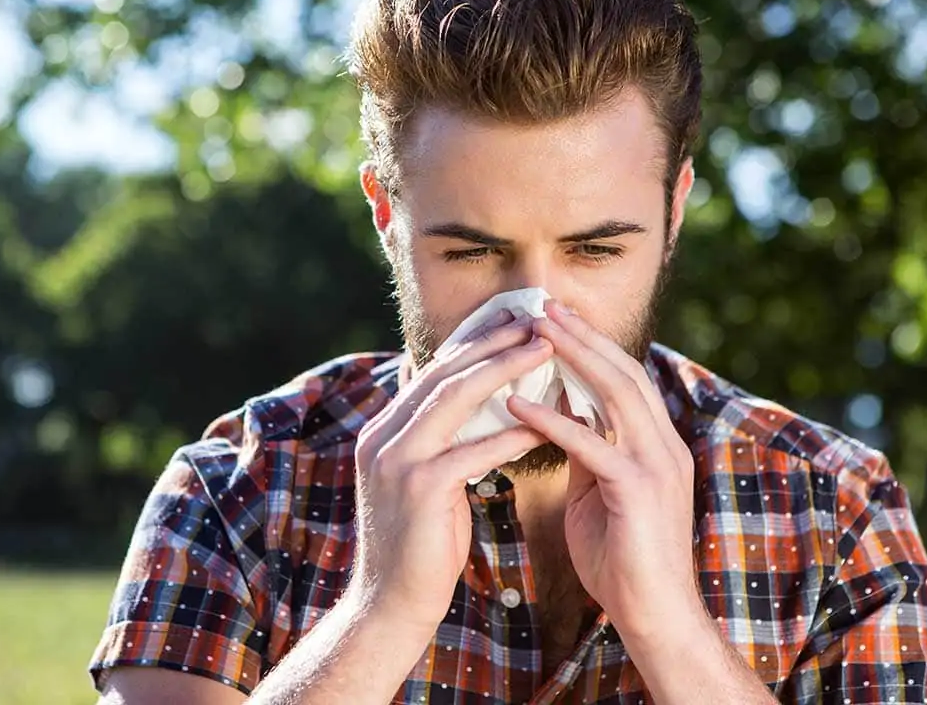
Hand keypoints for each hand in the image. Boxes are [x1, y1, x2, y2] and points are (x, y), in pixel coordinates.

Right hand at [349, 310, 552, 632]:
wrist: (390, 606)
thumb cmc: (419, 545)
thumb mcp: (424, 482)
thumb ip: (440, 441)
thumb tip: (476, 406)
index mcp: (383, 431)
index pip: (431, 372)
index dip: (473, 343)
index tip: (512, 321)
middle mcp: (382, 436)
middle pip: (442, 372)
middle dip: (490, 341)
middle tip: (534, 319)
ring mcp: (396, 460)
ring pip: (454, 398)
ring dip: (503, 369)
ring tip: (544, 349)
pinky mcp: (420, 489)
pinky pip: (472, 450)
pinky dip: (510, 433)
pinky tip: (544, 422)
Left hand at [505, 301, 699, 642]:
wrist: (653, 617)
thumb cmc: (622, 557)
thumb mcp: (598, 492)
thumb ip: (586, 451)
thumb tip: (558, 414)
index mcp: (655, 443)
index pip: (624, 378)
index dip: (591, 344)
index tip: (555, 317)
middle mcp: (663, 445)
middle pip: (623, 371)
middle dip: (582, 334)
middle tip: (543, 304)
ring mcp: (656, 465)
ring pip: (616, 394)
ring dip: (572, 358)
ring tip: (533, 332)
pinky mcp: (638, 491)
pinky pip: (590, 445)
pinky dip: (552, 421)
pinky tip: (516, 405)